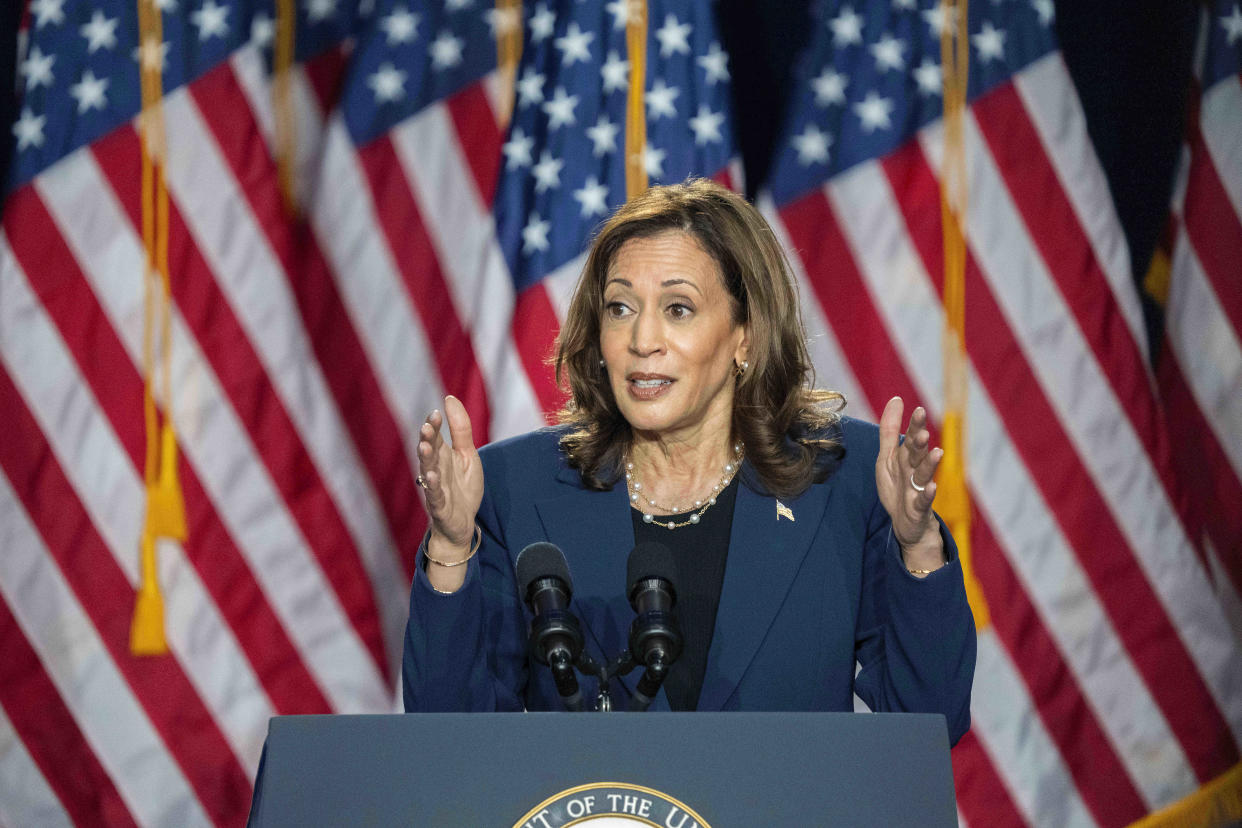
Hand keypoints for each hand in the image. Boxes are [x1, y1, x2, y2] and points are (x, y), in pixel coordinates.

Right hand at [417, 395, 482, 563]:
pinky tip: (431, 477)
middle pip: (428, 451)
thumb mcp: (468, 454)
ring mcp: (435, 487)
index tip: (436, 413)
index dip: (434, 425)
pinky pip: (435, 495)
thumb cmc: (463, 487)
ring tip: (424, 446)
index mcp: (442, 455)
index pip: (435, 436)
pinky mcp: (440, 506)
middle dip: (427, 439)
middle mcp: (435, 469)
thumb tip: (449, 397)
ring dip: (425, 459)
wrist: (463, 523)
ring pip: (427, 470)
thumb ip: (460, 429)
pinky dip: (432, 487)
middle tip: (427, 427)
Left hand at [876, 397, 943, 562]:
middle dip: (920, 443)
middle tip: (923, 431)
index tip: (919, 409)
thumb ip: (890, 430)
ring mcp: (918, 490)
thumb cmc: (898, 486)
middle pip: (917, 455)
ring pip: (924, 475)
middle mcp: (914, 471)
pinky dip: (928, 495)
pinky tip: (932, 487)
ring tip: (937, 452)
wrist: (906, 523)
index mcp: (906, 458)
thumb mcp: (888, 457)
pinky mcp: (918, 509)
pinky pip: (923, 501)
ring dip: (930, 464)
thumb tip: (897, 399)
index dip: (915, 426)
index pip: (911, 438)